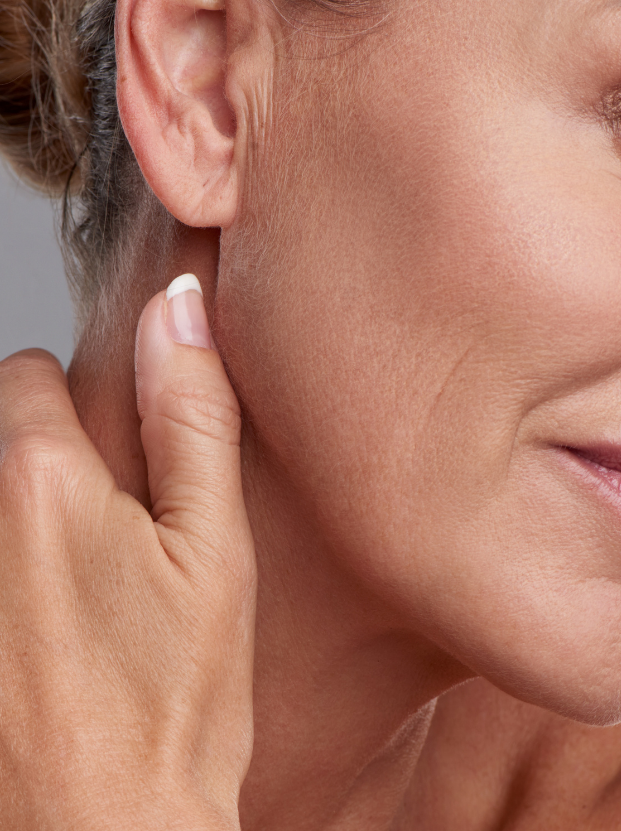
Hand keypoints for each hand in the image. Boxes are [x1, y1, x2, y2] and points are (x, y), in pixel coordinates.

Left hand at [0, 277, 254, 829]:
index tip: (122, 463)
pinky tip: (50, 635)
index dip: (85, 406)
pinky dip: (15, 576)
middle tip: (112, 540)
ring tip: (82, 596)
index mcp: (40, 485)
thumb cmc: (177, 700)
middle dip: (46, 465)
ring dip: (26, 524)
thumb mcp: (214, 548)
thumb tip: (179, 306)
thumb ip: (193, 416)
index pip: (26, 372)